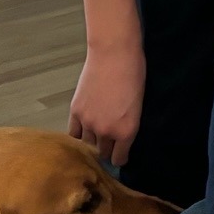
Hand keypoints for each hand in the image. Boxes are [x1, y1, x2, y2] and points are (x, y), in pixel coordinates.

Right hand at [68, 41, 144, 167]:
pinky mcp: (75, 112)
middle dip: (107, 152)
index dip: (120, 158)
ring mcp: (88, 123)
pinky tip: (82, 133)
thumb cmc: (135, 74)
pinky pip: (73, 133)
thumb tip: (122, 136)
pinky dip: (78, 136)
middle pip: (103, 154)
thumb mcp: (139, 105)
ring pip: (87, 146)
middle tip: (109, 145)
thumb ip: (129, 125)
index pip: (119, 158)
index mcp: (126, 131)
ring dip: (92, 144)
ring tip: (96, 138)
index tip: (120, 155)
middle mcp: (106, 132)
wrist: (114, 55)